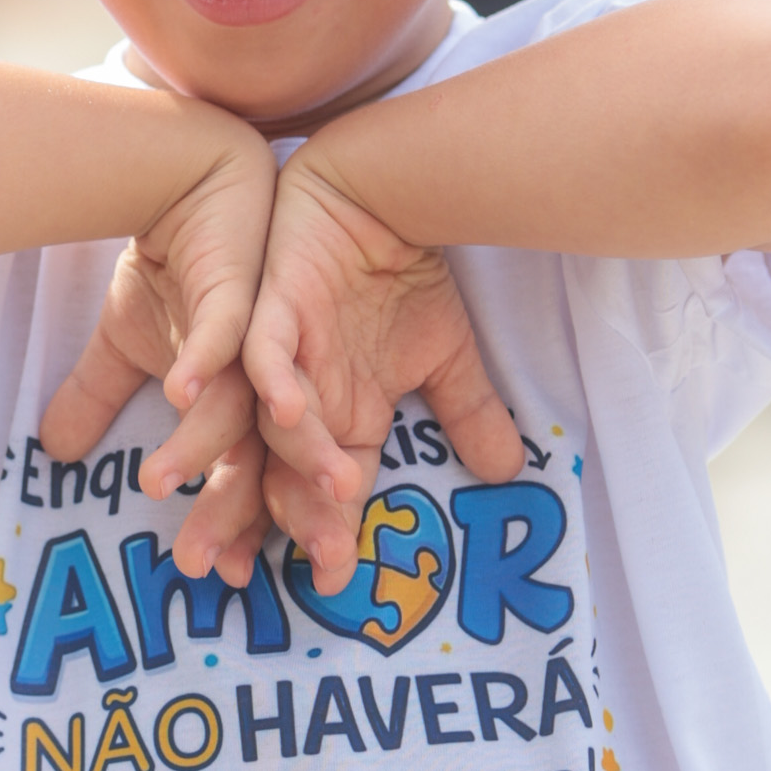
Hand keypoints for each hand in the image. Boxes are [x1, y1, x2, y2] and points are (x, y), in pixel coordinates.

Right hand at [39, 128, 275, 584]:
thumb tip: (50, 455)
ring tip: (170, 480)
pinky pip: (233, 335)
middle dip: (233, 513)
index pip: (241, 478)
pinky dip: (210, 361)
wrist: (187, 175)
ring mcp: (259, 340)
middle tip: (208, 564)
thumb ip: (95, 397)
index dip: (233, 527)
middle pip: (252, 460)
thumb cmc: (170, 262)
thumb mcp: (125, 337)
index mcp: (241, 404)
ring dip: (212, 446)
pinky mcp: (248, 294)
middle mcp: (260, 382)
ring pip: (246, 408)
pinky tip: (181, 390)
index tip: (219, 577)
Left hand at [244, 154, 522, 593]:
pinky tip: (288, 408)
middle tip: (282, 562)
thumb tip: (510, 474)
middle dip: (269, 519)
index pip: (322, 490)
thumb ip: (469, 414)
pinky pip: (260, 351)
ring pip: (267, 422)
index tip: (334, 579)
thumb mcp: (447, 354)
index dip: (325, 531)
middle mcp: (301, 398)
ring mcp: (281, 355)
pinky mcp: (271, 308)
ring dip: (290, 457)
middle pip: (273, 472)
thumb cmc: (404, 274)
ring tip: (322, 491)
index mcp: (336, 418)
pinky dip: (269, 380)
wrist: (385, 191)